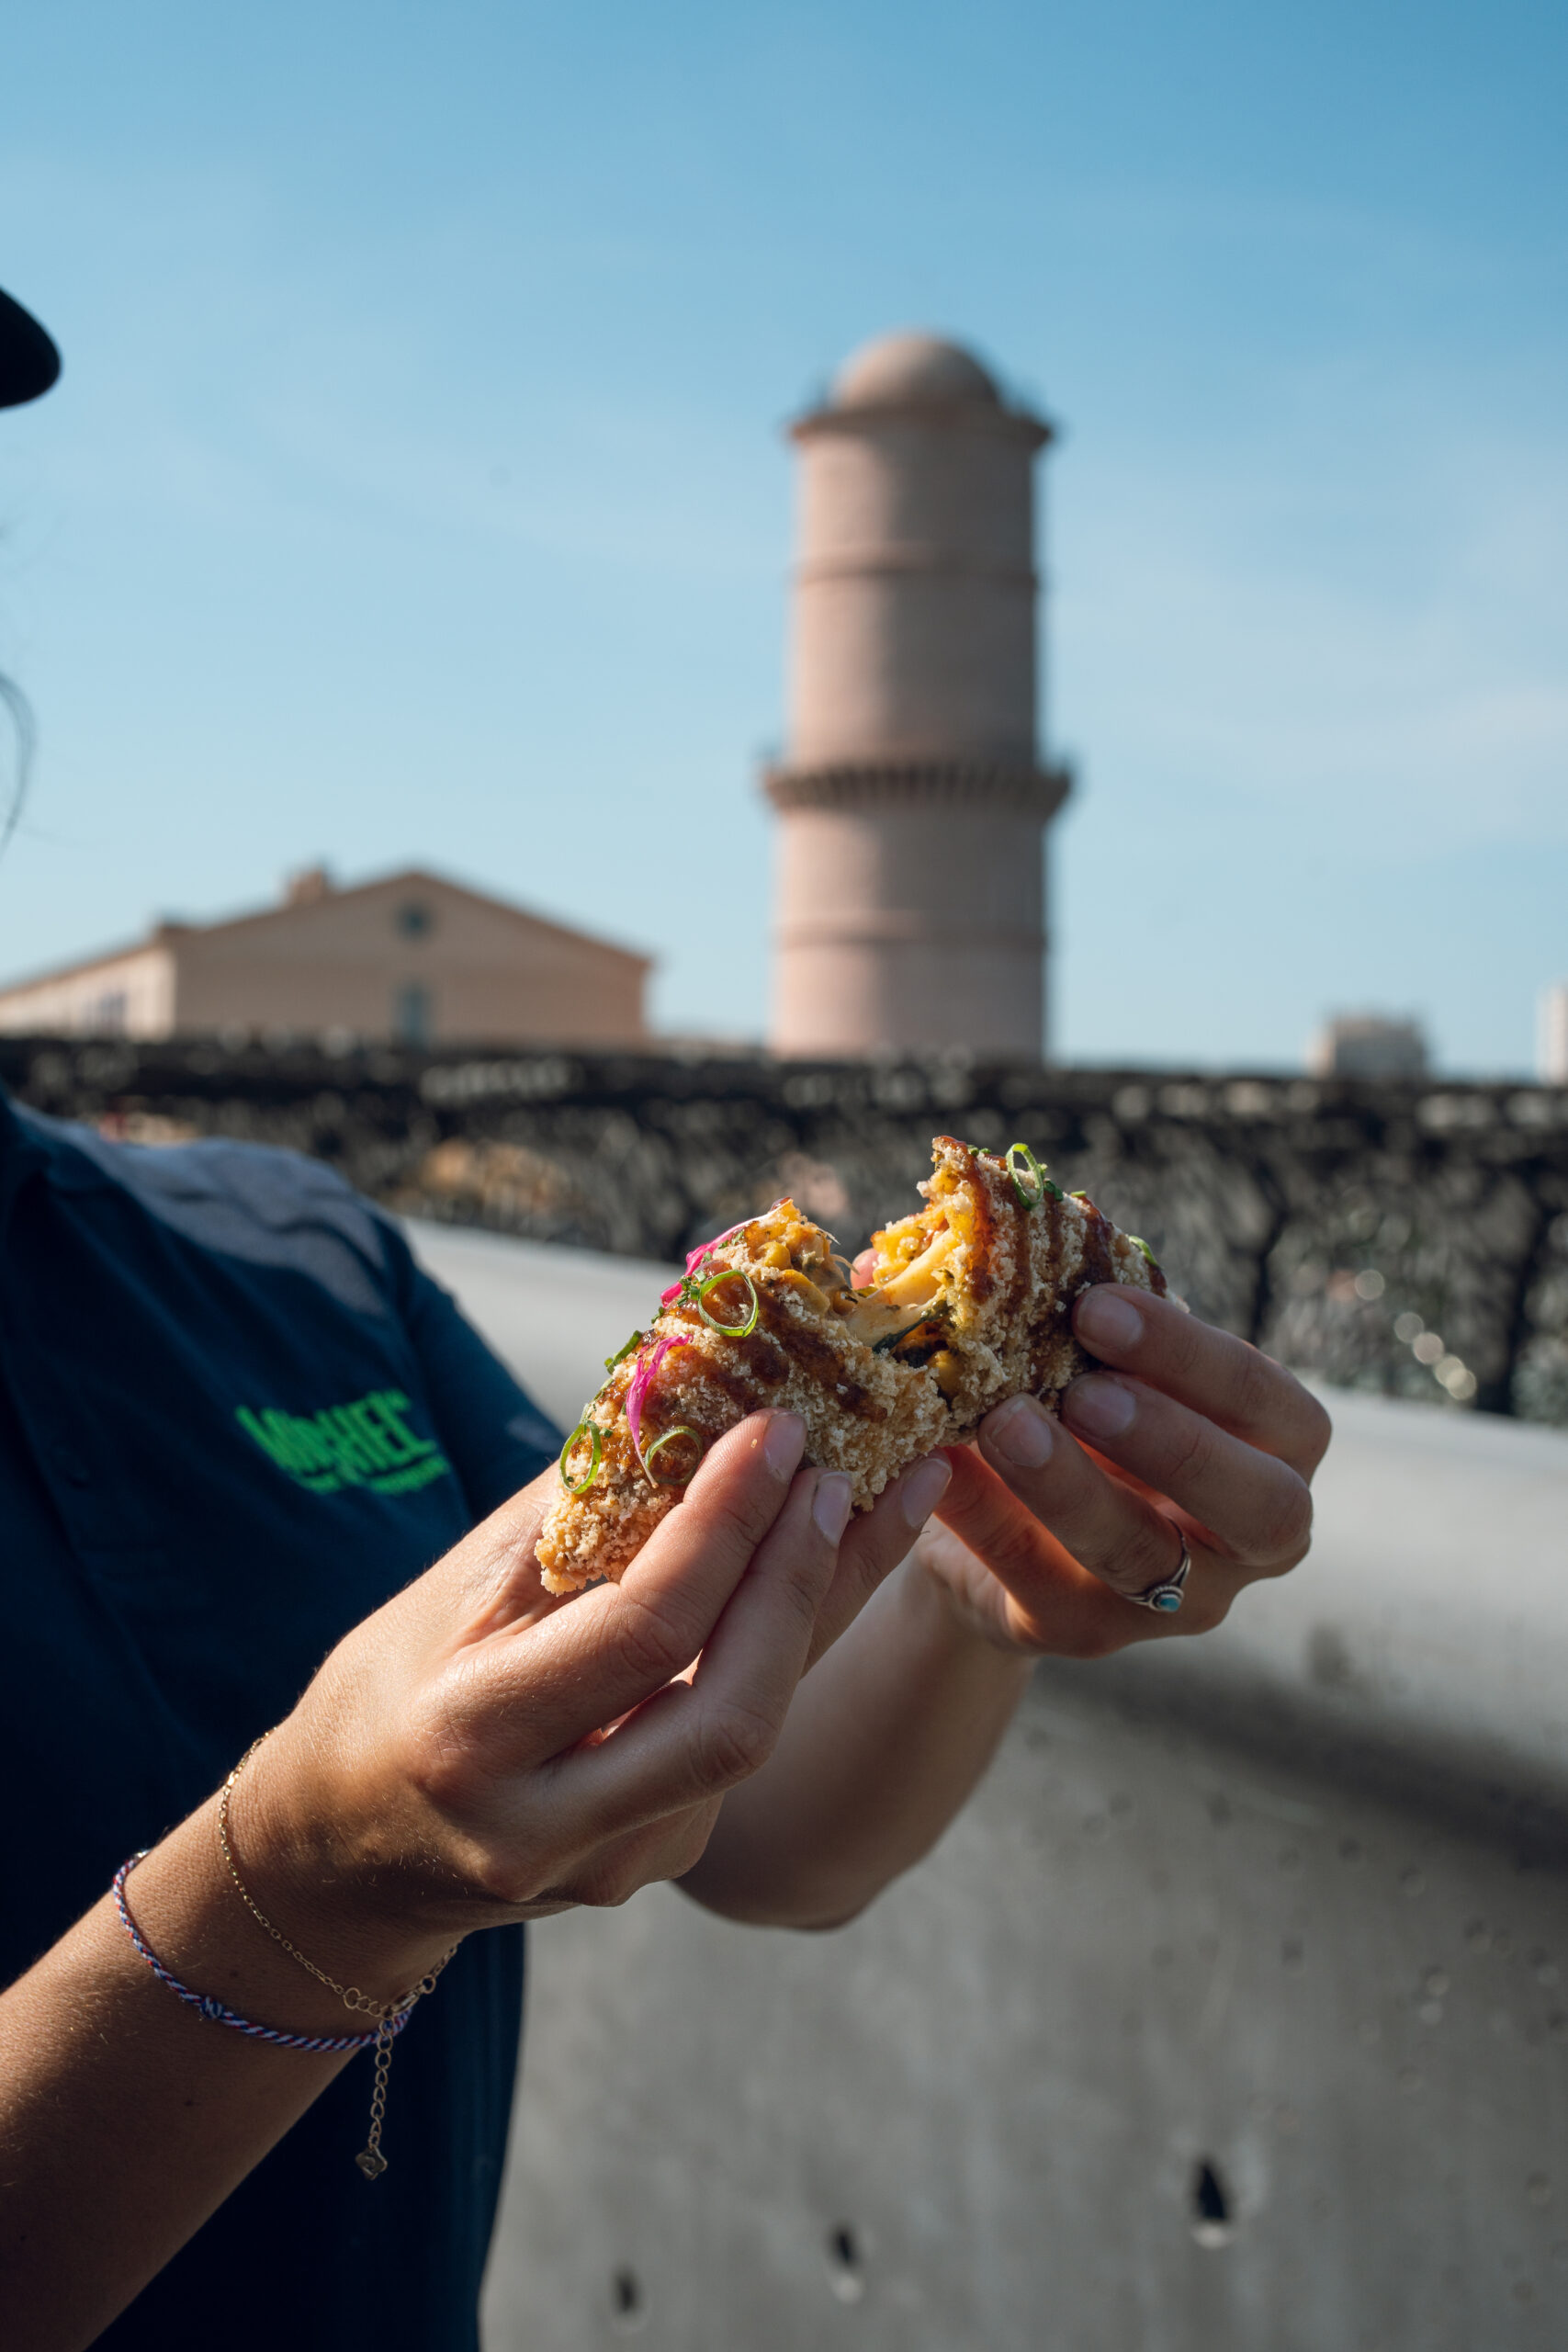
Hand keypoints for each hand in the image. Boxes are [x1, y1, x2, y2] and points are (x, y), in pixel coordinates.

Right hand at [233, 1411, 941, 1995]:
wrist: (341, 1862)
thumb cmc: (383, 1693)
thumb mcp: (448, 1596)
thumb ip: (569, 1514)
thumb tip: (681, 1394)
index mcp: (473, 1739)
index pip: (641, 1631)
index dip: (725, 1526)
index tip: (774, 1430)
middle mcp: (544, 1825)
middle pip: (730, 1713)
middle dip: (802, 1581)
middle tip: (843, 1473)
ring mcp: (609, 1868)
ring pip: (751, 1736)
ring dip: (814, 1610)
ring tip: (867, 1505)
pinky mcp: (650, 1867)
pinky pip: (735, 1750)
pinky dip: (775, 1652)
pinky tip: (807, 1574)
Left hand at [915, 1286, 1330, 1660]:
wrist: (1010, 1513)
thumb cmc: (1079, 1401)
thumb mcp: (1090, 1355)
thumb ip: (1062, 1304)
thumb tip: (956, 1237)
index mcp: (1275, 1443)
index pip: (1264, 1399)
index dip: (1187, 1354)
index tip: (1097, 1305)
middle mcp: (1253, 1535)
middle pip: (1257, 1506)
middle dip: (1173, 1442)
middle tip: (1084, 1391)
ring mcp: (1174, 1599)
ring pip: (1141, 1559)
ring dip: (1071, 1489)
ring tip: (1002, 1425)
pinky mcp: (1087, 1633)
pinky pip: (1040, 1584)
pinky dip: (987, 1522)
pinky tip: (937, 1470)